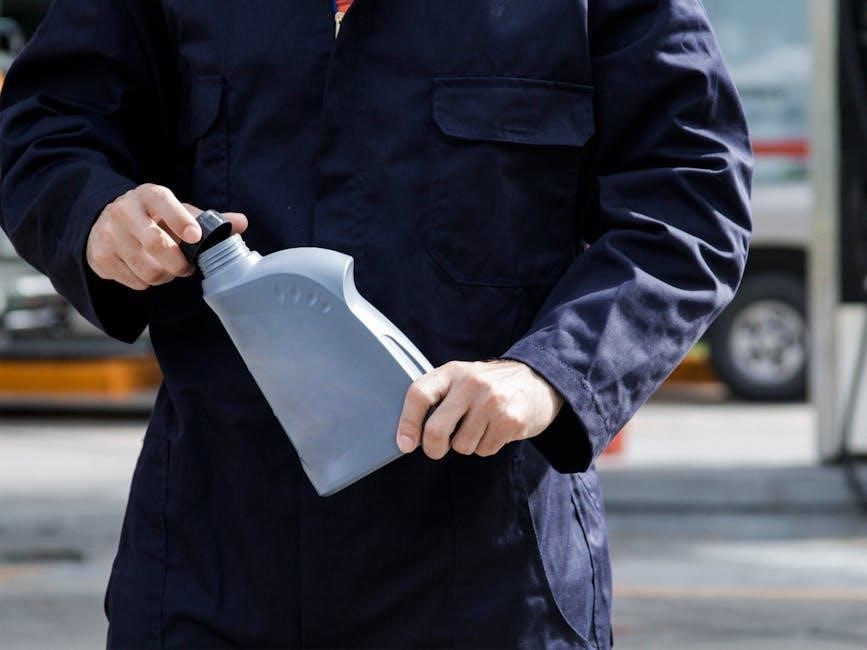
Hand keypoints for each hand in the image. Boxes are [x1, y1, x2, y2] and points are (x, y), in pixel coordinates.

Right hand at [85, 183, 247, 289]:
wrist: (105, 222)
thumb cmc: (153, 218)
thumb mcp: (178, 212)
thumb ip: (209, 220)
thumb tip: (242, 222)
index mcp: (149, 195)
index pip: (163, 202)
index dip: (180, 220)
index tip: (194, 236)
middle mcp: (124, 211)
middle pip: (156, 244)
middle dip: (178, 263)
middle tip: (186, 268)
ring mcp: (108, 234)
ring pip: (147, 269)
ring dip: (164, 276)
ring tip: (166, 268)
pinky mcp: (99, 257)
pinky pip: (134, 282)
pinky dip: (147, 283)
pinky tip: (146, 270)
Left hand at [396, 360, 564, 458]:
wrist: (538, 381)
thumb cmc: (491, 385)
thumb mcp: (463, 379)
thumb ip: (439, 397)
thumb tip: (410, 434)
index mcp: (453, 372)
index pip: (419, 395)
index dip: (407, 423)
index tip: (405, 444)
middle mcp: (471, 384)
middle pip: (436, 429)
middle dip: (433, 448)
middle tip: (438, 449)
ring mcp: (492, 402)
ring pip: (461, 446)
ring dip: (467, 445)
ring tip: (479, 428)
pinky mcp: (510, 420)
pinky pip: (484, 450)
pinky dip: (486, 447)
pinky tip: (495, 430)